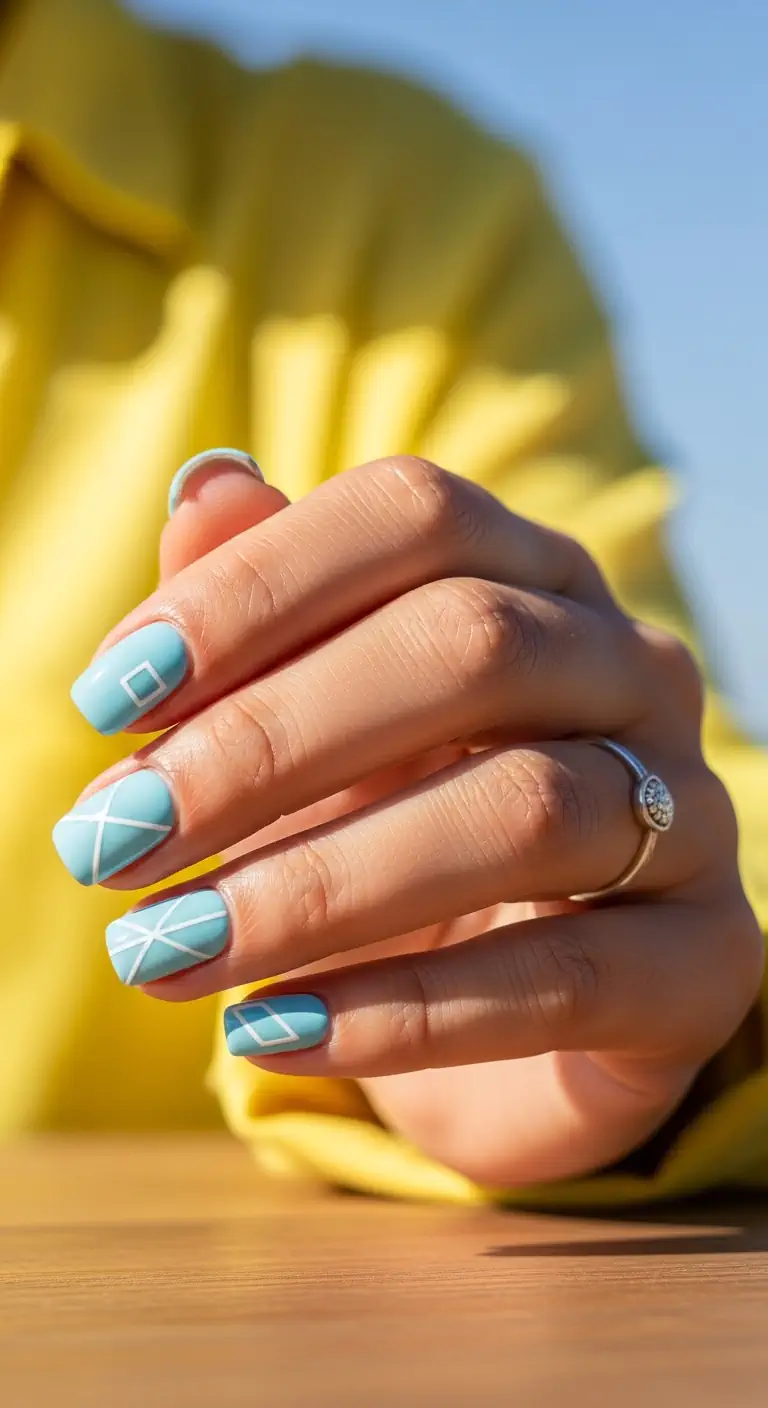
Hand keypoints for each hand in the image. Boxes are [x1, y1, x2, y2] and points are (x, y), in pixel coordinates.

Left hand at [55, 454, 762, 1185]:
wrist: (520, 1023)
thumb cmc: (400, 836)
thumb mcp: (317, 728)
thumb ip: (266, 616)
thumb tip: (202, 488)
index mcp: (536, 581)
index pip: (416, 516)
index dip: (256, 588)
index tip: (109, 697)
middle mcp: (631, 670)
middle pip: (471, 647)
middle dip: (267, 741)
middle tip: (113, 837)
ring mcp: (688, 813)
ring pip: (522, 811)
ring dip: (316, 887)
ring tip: (162, 950)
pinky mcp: (703, 963)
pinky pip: (568, 976)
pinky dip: (403, 1011)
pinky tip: (266, 1033)